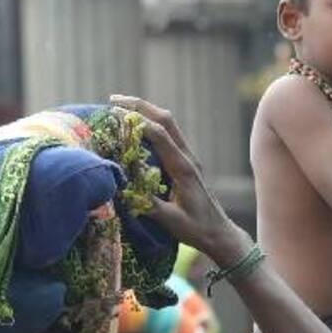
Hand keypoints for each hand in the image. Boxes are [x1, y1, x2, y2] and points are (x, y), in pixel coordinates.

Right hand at [109, 96, 249, 266]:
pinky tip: (136, 128)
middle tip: (112, 100)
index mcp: (183, 168)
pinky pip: (168, 135)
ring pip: (168, 124)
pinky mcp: (185, 162)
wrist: (219, 233)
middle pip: (165, 120)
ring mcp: (187, 157)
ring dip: (145, 112)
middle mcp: (186, 157)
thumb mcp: (171, 221)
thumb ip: (150, 206)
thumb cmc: (196, 229)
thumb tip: (124, 191)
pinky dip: (151, 124)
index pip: (160, 135)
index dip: (137, 122)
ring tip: (120, 107)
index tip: (114, 115)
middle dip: (139, 106)